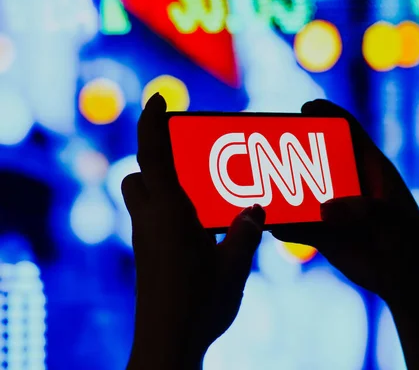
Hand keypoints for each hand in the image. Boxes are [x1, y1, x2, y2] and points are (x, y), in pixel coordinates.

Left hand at [123, 93, 265, 369]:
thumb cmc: (200, 303)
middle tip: (190, 158)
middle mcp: (150, 220)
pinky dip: (170, 212)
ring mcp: (145, 240)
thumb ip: (247, 231)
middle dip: (156, 158)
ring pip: (142, 198)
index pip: (152, 154)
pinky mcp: (148, 256)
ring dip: (162, 186)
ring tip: (201, 194)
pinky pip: (152, 220)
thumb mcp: (234, 264)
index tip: (158, 98)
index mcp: (170, 212)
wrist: (168, 342)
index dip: (152, 121)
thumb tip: (257, 208)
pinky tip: (200, 230)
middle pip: (140, 174)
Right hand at [273, 99, 418, 301]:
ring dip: (281, 189)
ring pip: (301, 192)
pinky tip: (269, 223)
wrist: (406, 278)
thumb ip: (362, 210)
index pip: (349, 131)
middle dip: (292, 149)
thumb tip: (323, 210)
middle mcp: (348, 183)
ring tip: (258, 182)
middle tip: (266, 144)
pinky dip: (282, 225)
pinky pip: (296, 226)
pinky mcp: (323, 233)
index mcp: (370, 168)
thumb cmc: (408, 240)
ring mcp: (333, 208)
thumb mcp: (392, 220)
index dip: (328, 115)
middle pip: (315, 157)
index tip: (306, 108)